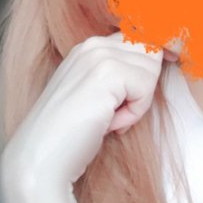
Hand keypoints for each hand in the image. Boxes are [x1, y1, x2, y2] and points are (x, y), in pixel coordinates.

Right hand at [1, 31, 162, 196]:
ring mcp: (98, 55)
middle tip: (116, 114)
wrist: (41, 160)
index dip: (146, 72)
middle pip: (151, 52)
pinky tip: (110, 125)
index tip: (128, 100)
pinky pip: (146, 86)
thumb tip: (161, 59)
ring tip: (109, 120)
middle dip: (143, 87)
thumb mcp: (97, 95)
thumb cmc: (71, 135)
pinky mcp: (107, 73)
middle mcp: (92, 44)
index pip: (140, 41)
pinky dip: (135, 112)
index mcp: (89, 47)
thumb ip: (120, 75)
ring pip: (152, 68)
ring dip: (138, 102)